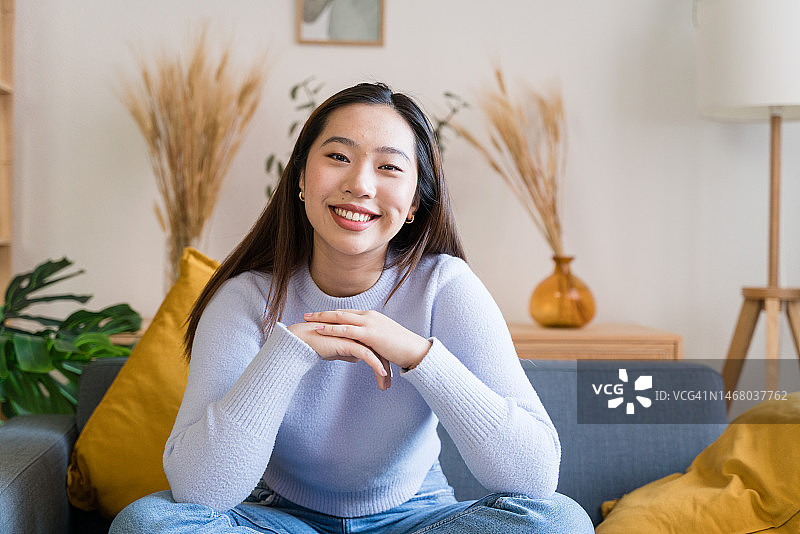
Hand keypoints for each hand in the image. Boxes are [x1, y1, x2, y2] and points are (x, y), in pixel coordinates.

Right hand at [287, 321, 390, 389]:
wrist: (302, 340)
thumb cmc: (318, 344)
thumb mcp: (338, 349)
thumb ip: (349, 351)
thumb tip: (358, 358)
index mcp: (358, 330)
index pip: (377, 346)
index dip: (383, 361)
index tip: (386, 377)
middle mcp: (359, 331)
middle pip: (380, 349)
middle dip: (386, 368)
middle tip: (389, 384)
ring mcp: (355, 336)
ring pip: (376, 353)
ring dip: (383, 371)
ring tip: (386, 386)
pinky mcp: (349, 342)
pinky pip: (367, 355)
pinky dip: (376, 365)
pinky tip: (382, 375)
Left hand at [303, 310, 431, 370]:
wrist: (414, 350)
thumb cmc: (401, 349)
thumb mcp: (382, 341)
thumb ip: (370, 342)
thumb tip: (362, 349)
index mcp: (371, 317)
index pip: (347, 313)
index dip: (332, 314)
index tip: (318, 316)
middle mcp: (368, 316)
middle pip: (340, 312)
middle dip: (322, 313)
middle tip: (306, 315)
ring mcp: (369, 323)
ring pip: (341, 318)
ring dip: (322, 318)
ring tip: (307, 320)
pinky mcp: (369, 334)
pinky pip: (346, 329)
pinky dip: (332, 328)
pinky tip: (320, 329)